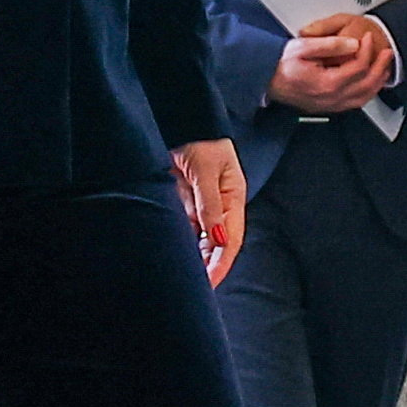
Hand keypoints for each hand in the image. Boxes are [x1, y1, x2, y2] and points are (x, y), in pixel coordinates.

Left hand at [172, 139, 247, 284]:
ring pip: (198, 238)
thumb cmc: (200, 140)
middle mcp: (218, 205)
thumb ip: (209, 204)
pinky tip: (174, 254)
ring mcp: (200, 203)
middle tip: (195, 287)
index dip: (221, 262)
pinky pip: (183, 226)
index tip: (211, 282)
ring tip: (184, 276)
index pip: (230, 239)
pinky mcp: (183, 199)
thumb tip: (216, 236)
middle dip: (207, 266)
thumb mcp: (206, 171)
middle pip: (215, 243)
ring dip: (193, 256)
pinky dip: (181, 241)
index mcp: (233, 198)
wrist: (181, 118)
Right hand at [267, 12, 396, 114]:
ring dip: (377, 83)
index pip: (358, 67)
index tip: (367, 38)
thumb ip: (330, 44)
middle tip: (386, 53)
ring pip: (363, 98)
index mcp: (327, 82)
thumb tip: (352, 44)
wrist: (266, 79)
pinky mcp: (327, 107)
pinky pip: (355, 104)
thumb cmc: (280, 64)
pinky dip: (367, 93)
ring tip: (384, 69)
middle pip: (366, 85)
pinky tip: (369, 84)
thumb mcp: (303, 46)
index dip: (367, 50)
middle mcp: (331, 98)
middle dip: (380, 67)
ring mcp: (330, 105)